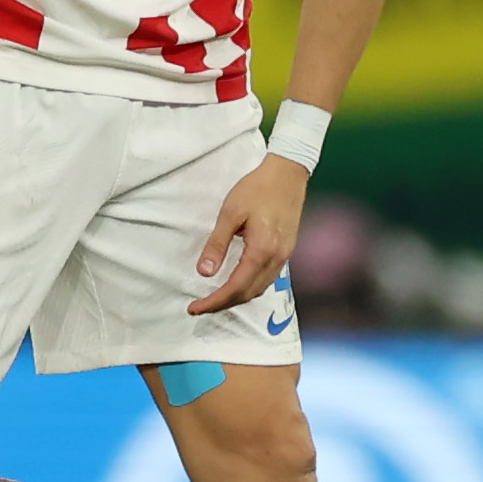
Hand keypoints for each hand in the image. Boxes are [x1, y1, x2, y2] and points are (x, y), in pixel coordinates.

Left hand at [192, 154, 305, 316]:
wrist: (288, 173)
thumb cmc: (257, 188)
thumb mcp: (230, 213)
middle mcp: (276, 258)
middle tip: (200, 307)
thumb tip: (204, 272)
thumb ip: (217, 244)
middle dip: (223, 304)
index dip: (214, 301)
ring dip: (237, 298)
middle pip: (248, 293)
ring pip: (260, 288)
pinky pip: (268, 278)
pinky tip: (238, 282)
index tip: (194, 308)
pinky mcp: (287, 250)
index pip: (235, 287)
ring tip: (216, 298)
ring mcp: (285, 255)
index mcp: (261, 249)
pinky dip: (250, 287)